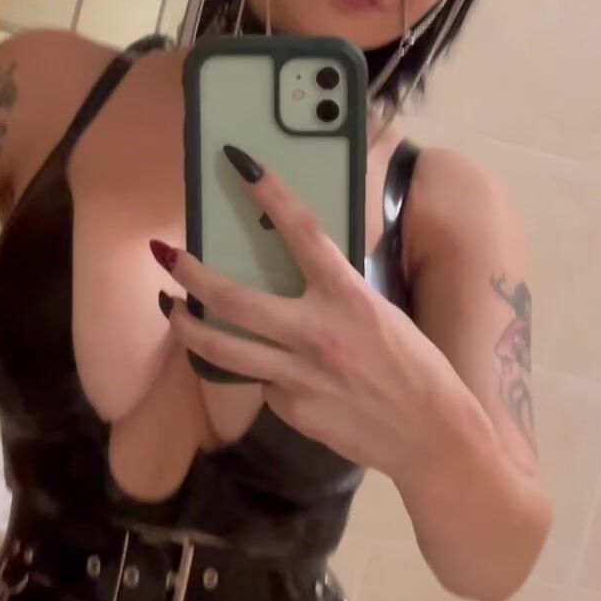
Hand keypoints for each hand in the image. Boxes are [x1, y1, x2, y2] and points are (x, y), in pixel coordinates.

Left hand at [154, 145, 477, 477]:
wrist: (433, 436)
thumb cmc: (417, 369)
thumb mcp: (381, 317)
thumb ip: (337, 299)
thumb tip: (297, 284)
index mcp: (351, 298)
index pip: (304, 232)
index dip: (271, 194)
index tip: (241, 164)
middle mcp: (318, 333)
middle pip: (234, 298)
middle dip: (191, 275)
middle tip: (168, 256)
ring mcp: (299, 375)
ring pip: (222, 348)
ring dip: (187, 327)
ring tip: (172, 311)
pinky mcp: (292, 410)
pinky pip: (264, 384)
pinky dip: (261, 374)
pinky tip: (275, 375)